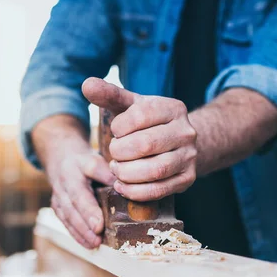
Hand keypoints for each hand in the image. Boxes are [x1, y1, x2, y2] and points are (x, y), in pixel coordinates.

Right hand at [47, 147, 114, 248]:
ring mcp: (57, 199)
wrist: (62, 162)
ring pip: (67, 218)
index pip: (80, 194)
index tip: (99, 224)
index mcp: (72, 173)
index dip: (89, 211)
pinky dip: (76, 235)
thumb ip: (106, 173)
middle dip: (84, 226)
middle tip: (97, 238)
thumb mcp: (95, 160)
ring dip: (81, 233)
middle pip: (72, 209)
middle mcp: (62, 187)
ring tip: (94, 244)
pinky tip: (88, 244)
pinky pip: (66, 223)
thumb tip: (123, 187)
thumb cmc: (84, 162)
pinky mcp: (57, 209)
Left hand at [82, 78, 197, 201]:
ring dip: (126, 173)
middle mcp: (186, 132)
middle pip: (146, 144)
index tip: (115, 131)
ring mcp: (189, 157)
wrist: (176, 143)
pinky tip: (122, 186)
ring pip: (155, 170)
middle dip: (120, 152)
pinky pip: (159, 190)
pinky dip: (135, 191)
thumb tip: (86, 84)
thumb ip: (109, 94)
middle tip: (113, 153)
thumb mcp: (130, 106)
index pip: (140, 116)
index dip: (119, 127)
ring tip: (116, 169)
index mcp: (173, 108)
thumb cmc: (145, 123)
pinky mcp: (187, 179)